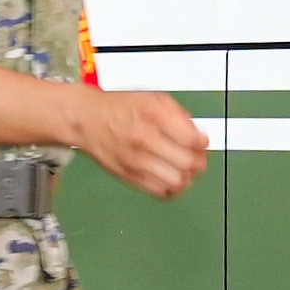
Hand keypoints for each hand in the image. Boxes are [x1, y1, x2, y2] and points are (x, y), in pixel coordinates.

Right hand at [70, 87, 208, 201]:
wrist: (86, 119)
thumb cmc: (118, 107)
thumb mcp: (152, 98)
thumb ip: (179, 115)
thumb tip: (198, 135)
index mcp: (154, 115)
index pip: (193, 140)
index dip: (203, 144)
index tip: (202, 143)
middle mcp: (145, 139)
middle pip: (188, 163)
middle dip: (199, 162)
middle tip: (198, 158)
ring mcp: (136, 160)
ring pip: (177, 181)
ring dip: (188, 177)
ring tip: (186, 170)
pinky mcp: (129, 176)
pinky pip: (160, 191)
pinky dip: (172, 189)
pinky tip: (172, 179)